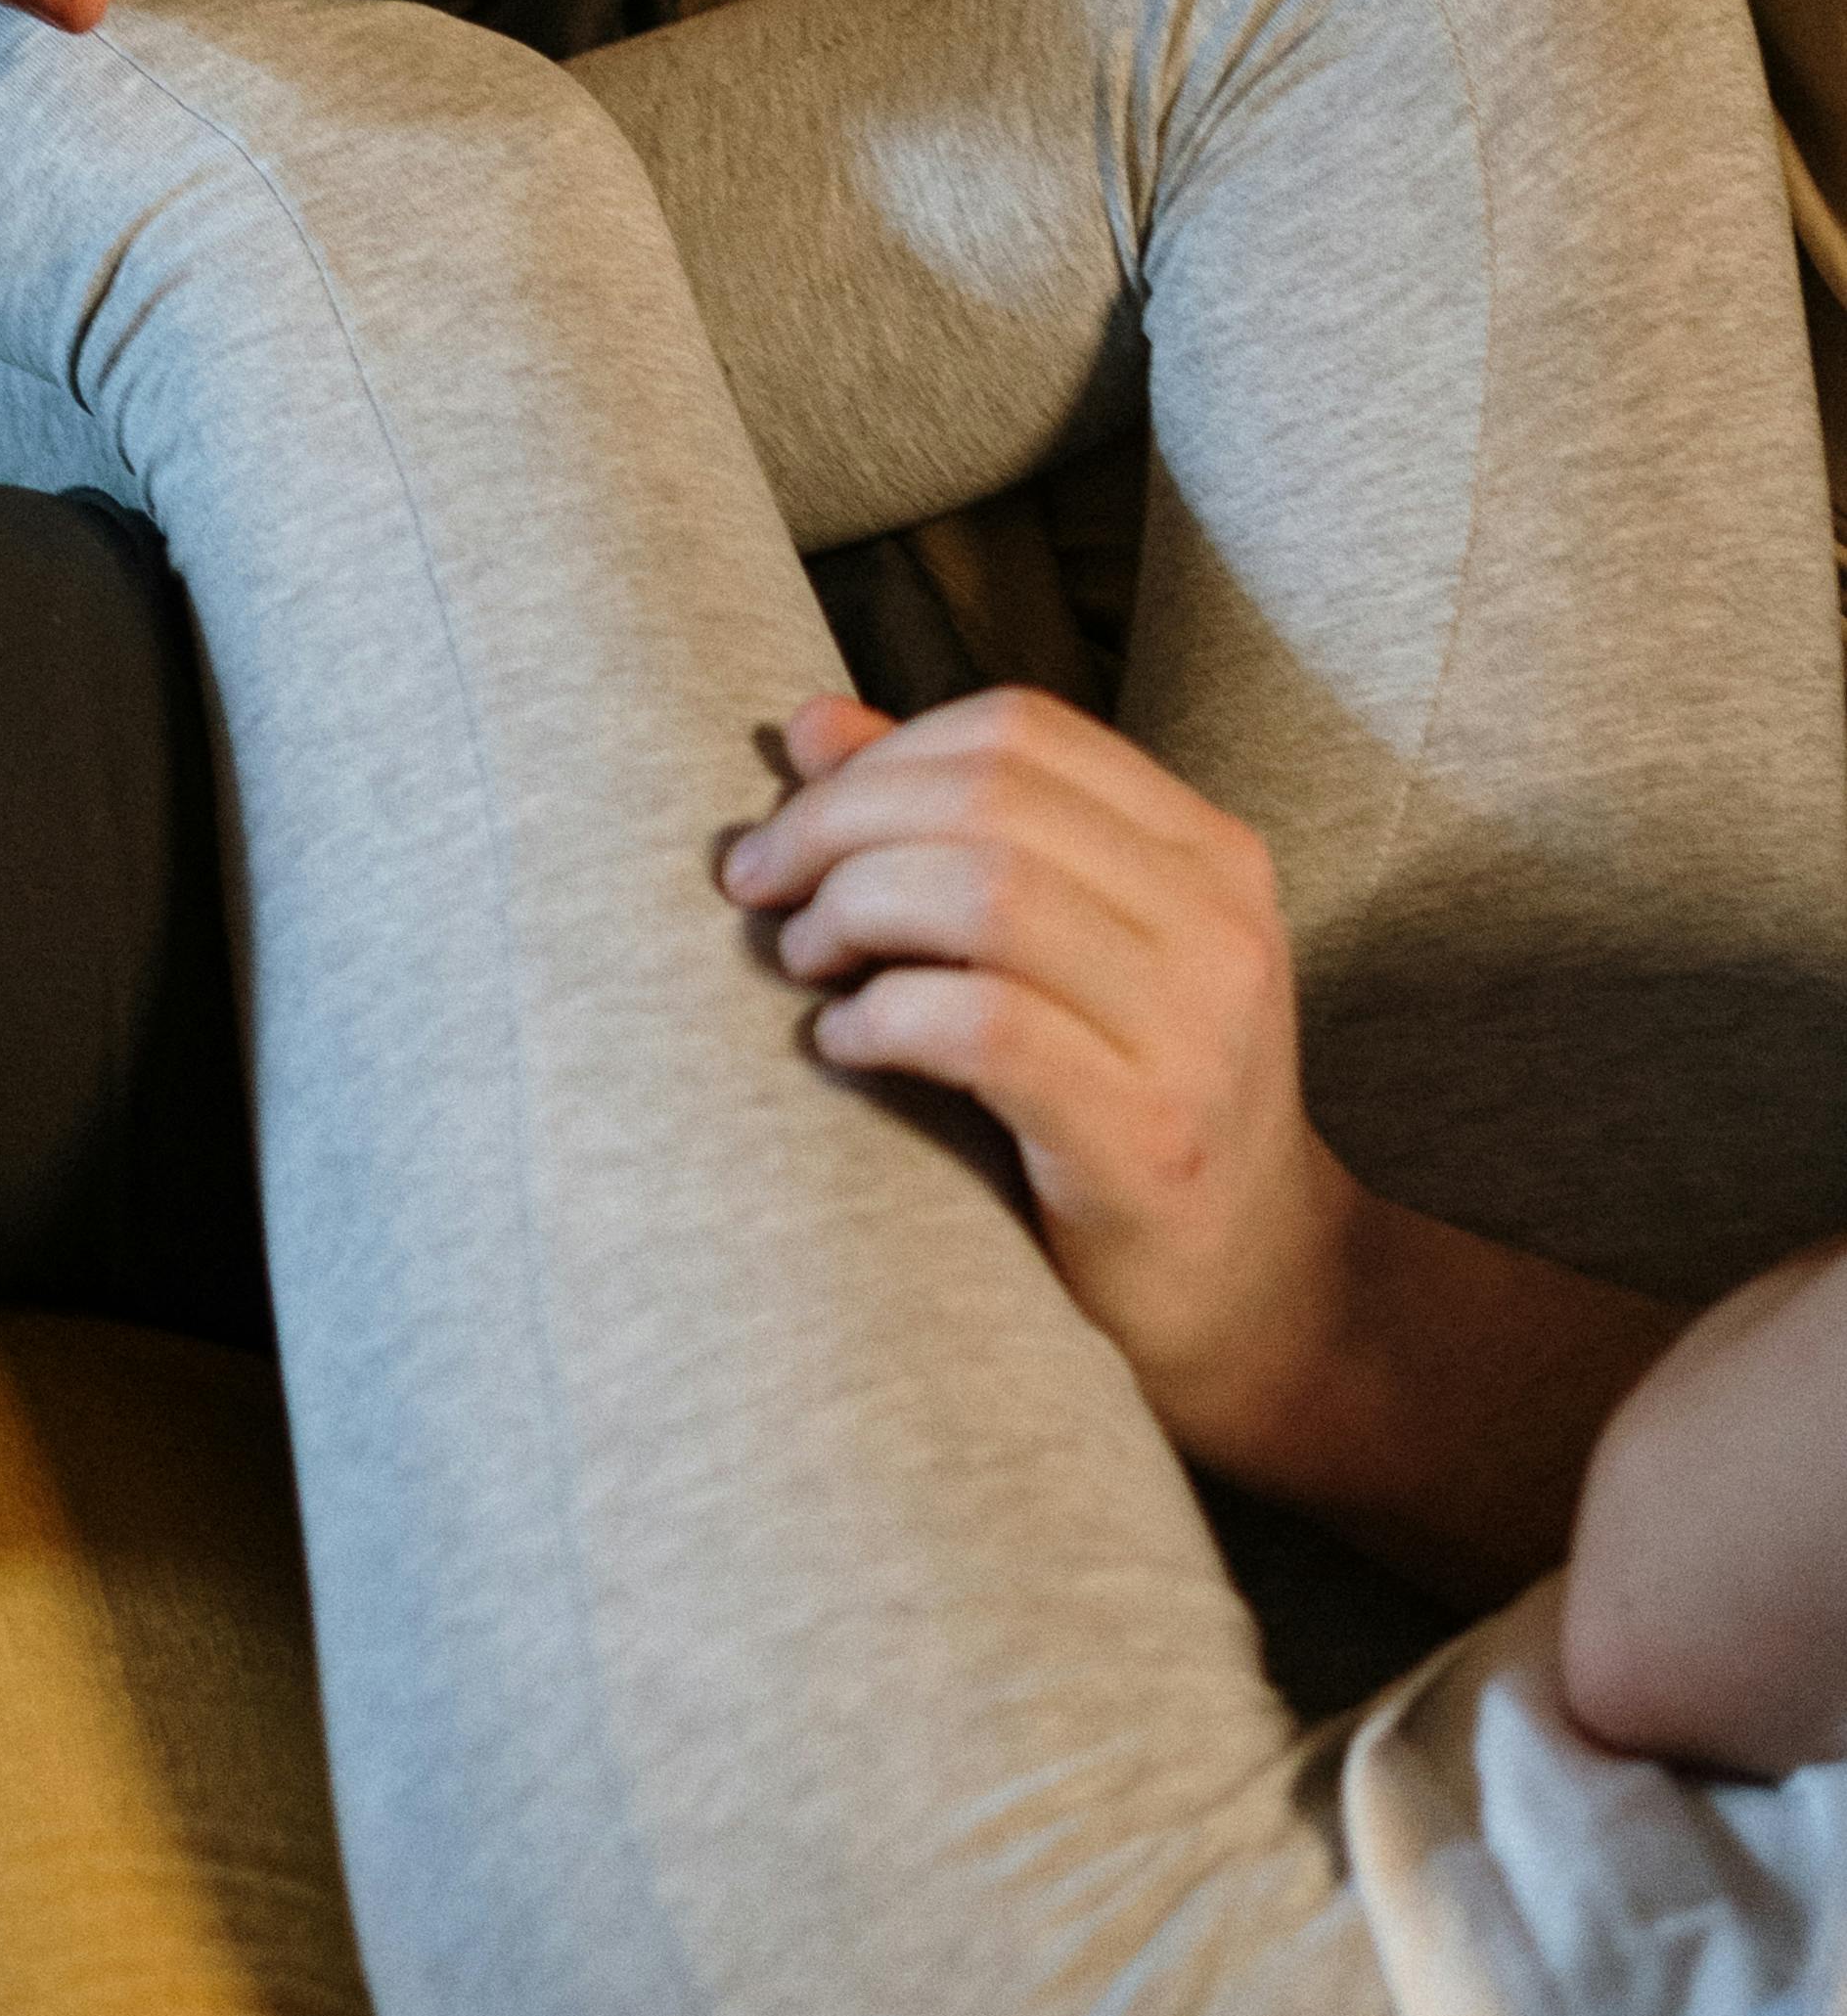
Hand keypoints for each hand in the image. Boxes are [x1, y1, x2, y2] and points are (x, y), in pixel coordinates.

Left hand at [719, 687, 1355, 1471]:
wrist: (1255, 1291)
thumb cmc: (1128, 1104)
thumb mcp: (1066, 950)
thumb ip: (957, 831)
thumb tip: (814, 724)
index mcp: (1207, 851)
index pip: (1018, 729)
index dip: (878, 757)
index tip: (789, 823)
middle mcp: (1219, 922)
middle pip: (987, 798)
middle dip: (837, 827)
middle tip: (759, 888)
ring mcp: (1194, 1030)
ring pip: (984, 893)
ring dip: (853, 913)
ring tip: (804, 966)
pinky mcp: (1147, 1136)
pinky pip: (986, 1028)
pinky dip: (884, 1019)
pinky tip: (841, 1045)